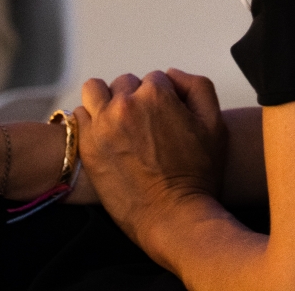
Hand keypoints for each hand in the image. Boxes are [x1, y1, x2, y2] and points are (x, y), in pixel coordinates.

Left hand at [76, 68, 226, 256]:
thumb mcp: (215, 124)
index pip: (155, 80)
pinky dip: (90, 121)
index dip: (163, 100)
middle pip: (125, 84)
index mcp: (156, 95)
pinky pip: (79, 116)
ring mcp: (103, 124)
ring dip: (106, 101)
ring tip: (118, 124)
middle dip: (135, 100)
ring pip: (96, 90)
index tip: (165, 122)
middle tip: (145, 128)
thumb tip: (171, 75)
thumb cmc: (197, 176)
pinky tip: (105, 137)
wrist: (175, 218)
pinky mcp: (87, 145)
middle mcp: (126, 104)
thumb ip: (196, 87)